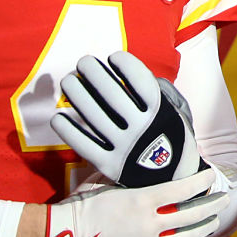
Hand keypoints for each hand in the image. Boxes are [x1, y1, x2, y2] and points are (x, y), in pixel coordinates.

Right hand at [45, 168, 226, 236]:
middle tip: (223, 198)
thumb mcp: (105, 181)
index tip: (211, 175)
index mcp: (143, 199)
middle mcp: (151, 222)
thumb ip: (127, 175)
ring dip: (203, 228)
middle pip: (191, 214)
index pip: (183, 189)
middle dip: (211, 205)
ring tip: (213, 221)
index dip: (201, 181)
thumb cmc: (81, 206)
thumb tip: (139, 163)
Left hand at [51, 51, 207, 186]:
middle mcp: (142, 130)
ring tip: (68, 81)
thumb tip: (139, 73)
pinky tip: (58, 117)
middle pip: (112, 94)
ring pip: (94, 116)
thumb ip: (162, 91)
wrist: (176, 180)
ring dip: (78, 95)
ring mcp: (125, 148)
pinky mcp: (110, 165)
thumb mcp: (178, 112)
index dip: (125, 64)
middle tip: (83, 62)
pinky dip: (69, 131)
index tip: (113, 56)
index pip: (140, 81)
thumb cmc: (172, 137)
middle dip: (94, 73)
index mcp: (160, 113)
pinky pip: (84, 145)